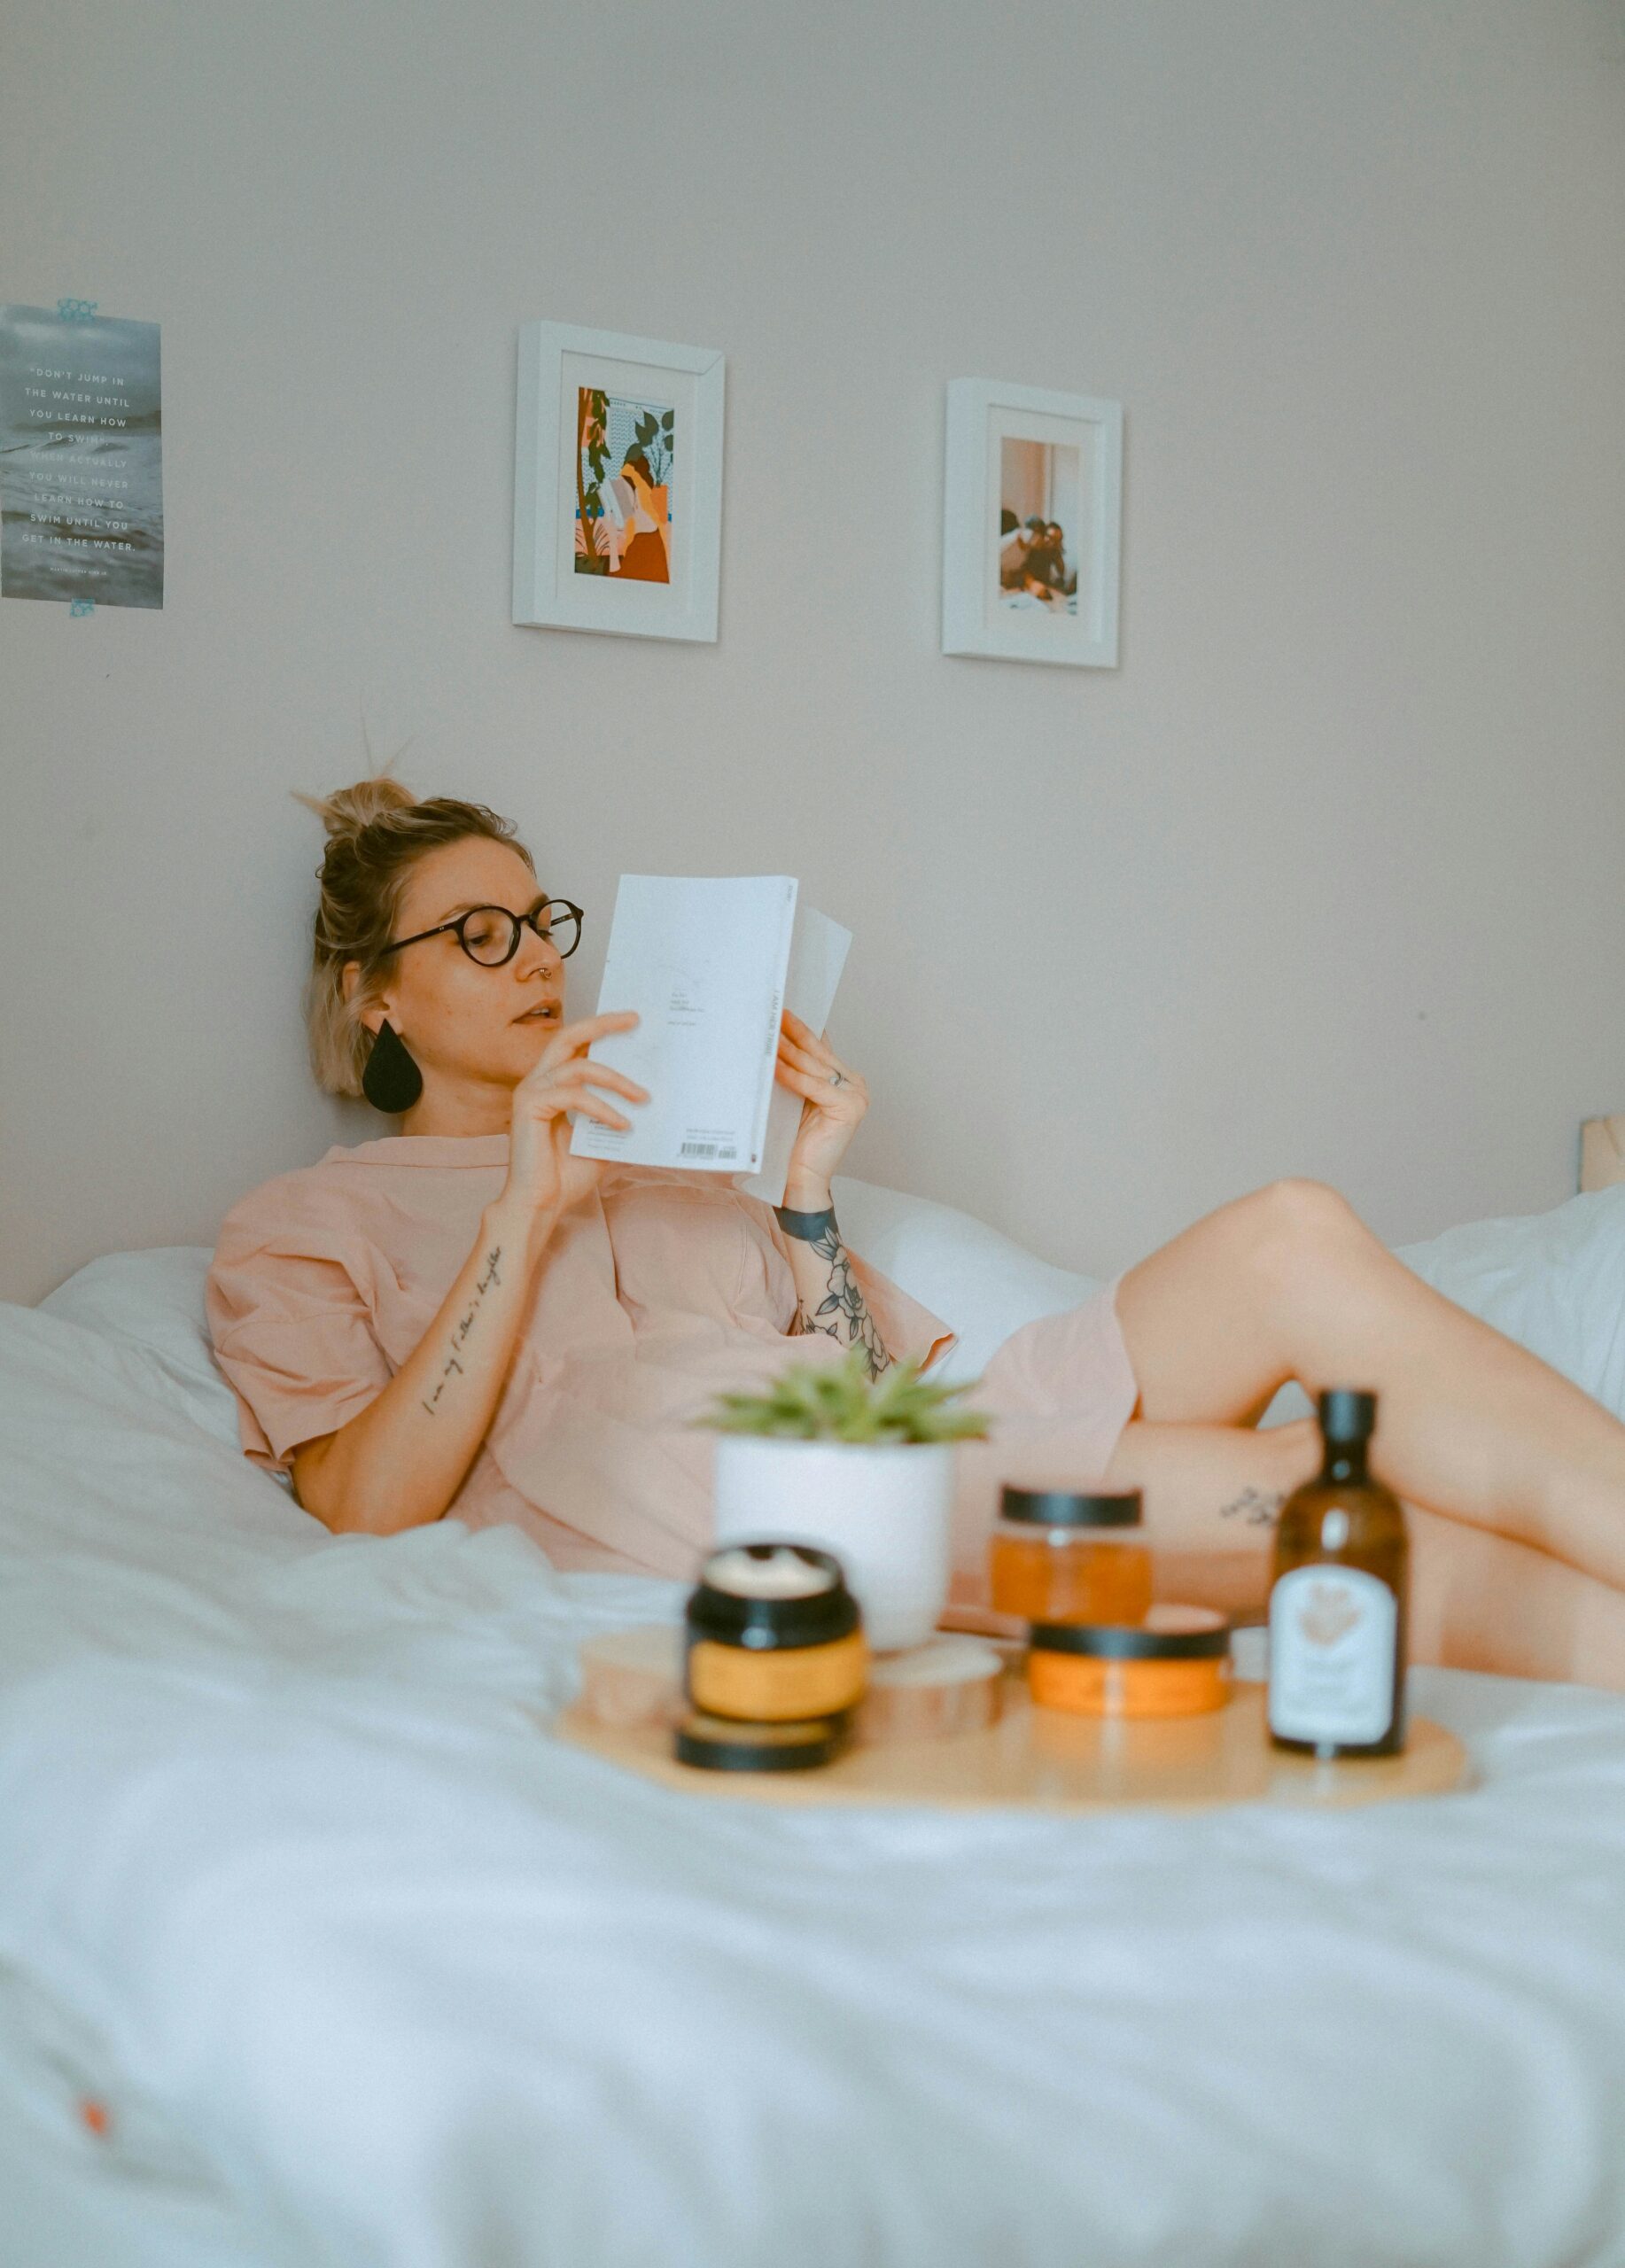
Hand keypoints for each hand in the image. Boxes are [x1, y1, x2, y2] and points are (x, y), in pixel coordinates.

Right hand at [503, 1011, 645, 1225]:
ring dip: (616, 1080)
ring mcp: (530, 1092)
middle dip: (602, 1025)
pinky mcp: (529, 1106)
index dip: (601, 1031)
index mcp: (552, 1086)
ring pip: (578, 1066)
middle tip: (634, 1020)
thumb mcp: (603, 1142)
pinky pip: (574, 1096)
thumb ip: (618, 1117)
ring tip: (643, 1097)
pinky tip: (623, 1125)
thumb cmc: (565, 1177)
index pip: (576, 1047)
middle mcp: (537, 1082)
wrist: (541, 1206)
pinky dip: (603, 1108)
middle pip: (567, 1036)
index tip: (633, 1022)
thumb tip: (652, 1101)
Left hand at [775, 1011, 868, 1209]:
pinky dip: (791, 1074)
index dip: (801, 1029)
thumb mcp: (795, 1099)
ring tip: (767, 1033)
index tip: (782, 1011)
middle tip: (773, 1013)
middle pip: (817, 1054)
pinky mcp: (848, 1108)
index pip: (821, 1049)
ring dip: (787, 1049)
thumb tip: (777, 1042)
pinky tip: (773, 1065)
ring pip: (813, 1066)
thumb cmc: (794, 1143)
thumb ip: (796, 1073)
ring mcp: (856, 1096)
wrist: (800, 1180)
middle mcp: (855, 1085)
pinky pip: (812, 1085)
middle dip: (793, 1033)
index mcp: (846, 1081)